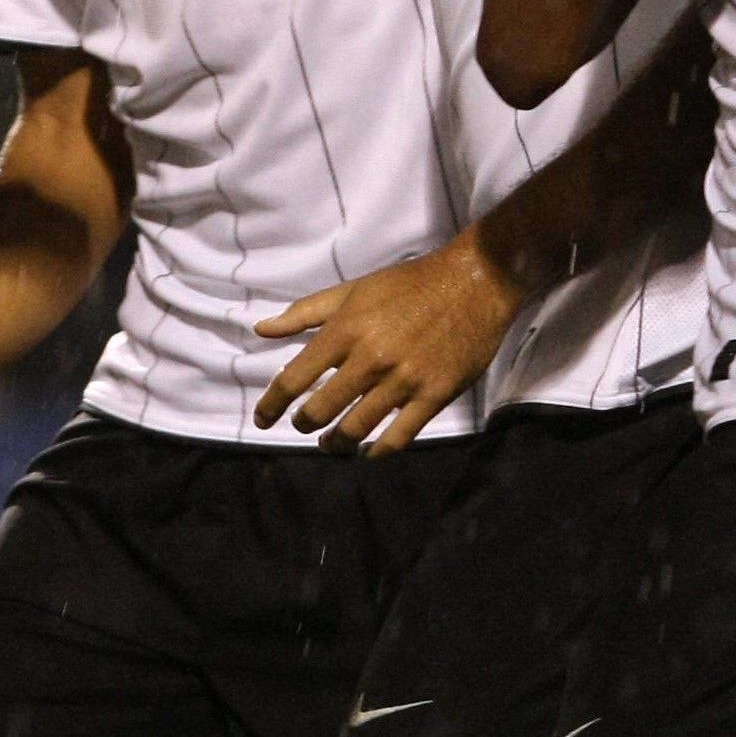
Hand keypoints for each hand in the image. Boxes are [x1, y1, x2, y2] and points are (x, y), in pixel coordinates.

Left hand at [251, 235, 521, 454]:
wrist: (474, 283)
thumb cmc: (409, 285)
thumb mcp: (353, 290)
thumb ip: (305, 312)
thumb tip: (262, 329)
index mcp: (346, 329)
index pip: (294, 378)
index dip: (271, 405)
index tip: (263, 419)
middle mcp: (371, 358)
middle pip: (320, 410)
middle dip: (305, 425)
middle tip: (305, 426)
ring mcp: (403, 380)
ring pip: (356, 430)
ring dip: (336, 443)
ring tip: (332, 442)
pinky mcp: (434, 395)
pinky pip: (398, 438)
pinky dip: (377, 453)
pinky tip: (369, 452)